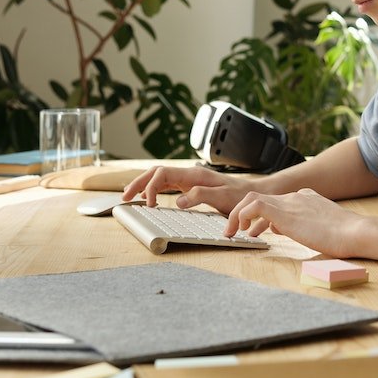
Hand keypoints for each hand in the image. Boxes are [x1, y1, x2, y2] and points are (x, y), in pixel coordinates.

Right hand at [122, 165, 251, 209]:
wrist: (252, 194)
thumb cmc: (240, 196)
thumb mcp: (223, 197)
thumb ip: (201, 196)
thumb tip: (178, 201)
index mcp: (194, 175)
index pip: (162, 174)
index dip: (150, 187)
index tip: (148, 205)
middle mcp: (189, 174)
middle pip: (156, 172)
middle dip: (138, 183)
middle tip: (125, 197)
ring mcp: (189, 179)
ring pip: (160, 177)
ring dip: (144, 185)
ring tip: (130, 196)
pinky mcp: (191, 186)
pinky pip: (167, 184)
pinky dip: (154, 189)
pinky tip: (149, 197)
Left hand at [225, 188, 365, 257]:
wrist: (354, 232)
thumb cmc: (345, 236)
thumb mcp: (321, 228)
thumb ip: (302, 225)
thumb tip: (281, 229)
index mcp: (306, 198)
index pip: (277, 202)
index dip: (262, 216)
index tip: (255, 230)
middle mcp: (296, 196)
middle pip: (260, 197)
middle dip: (243, 212)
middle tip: (236, 229)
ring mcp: (290, 202)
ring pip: (252, 199)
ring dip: (236, 214)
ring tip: (232, 232)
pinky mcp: (284, 211)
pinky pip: (253, 206)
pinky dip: (241, 216)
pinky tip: (240, 230)